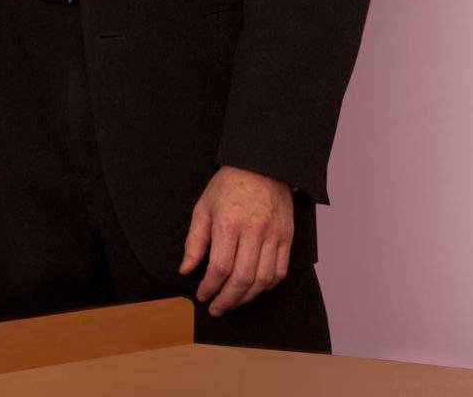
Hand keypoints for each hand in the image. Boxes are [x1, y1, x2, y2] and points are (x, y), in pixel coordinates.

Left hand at [178, 164, 293, 317]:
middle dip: (227, 300)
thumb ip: (194, 241)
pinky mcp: (287, 237)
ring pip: (262, 280)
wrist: (262, 165)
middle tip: (216, 308)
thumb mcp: (203, 207)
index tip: (202, 295)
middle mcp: (254, 231)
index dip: (209, 287)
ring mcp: (273, 235)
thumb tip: (186, 269)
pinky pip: (279, 272)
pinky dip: (267, 286)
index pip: (219, 267)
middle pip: (242, 279)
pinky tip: (254, 288)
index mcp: (229, 222)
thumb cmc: (229, 185)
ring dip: (246, 298)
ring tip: (232, 302)